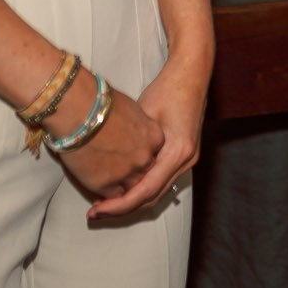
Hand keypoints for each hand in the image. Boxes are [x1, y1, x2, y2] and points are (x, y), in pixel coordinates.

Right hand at [47, 83, 162, 200]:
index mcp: (154, 137)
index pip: (153, 154)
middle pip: (145, 173)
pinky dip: (107, 199)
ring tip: (111, 193)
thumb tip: (129, 129)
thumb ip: (137, 125)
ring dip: (122, 190)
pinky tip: (100, 198)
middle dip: (133, 175)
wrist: (78, 110)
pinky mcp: (106, 185)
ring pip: (131, 189)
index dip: (141, 158)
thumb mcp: (130, 108)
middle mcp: (144, 157)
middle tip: (121, 178)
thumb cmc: (99, 102)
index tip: (131, 159)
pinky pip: (112, 198)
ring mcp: (127, 172)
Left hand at [89, 51, 209, 218]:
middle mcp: (186, 160)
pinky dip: (141, 188)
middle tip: (95, 211)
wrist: (191, 75)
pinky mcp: (184, 155)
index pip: (146, 191)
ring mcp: (188, 159)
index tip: (97, 210)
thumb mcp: (143, 117)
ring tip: (104, 203)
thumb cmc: (167, 89)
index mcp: (177, 151)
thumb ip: (131, 146)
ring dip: (131, 200)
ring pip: (157, 192)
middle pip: (152, 197)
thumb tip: (104, 170)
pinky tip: (122, 186)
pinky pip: (161, 180)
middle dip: (122, 207)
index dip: (119, 205)